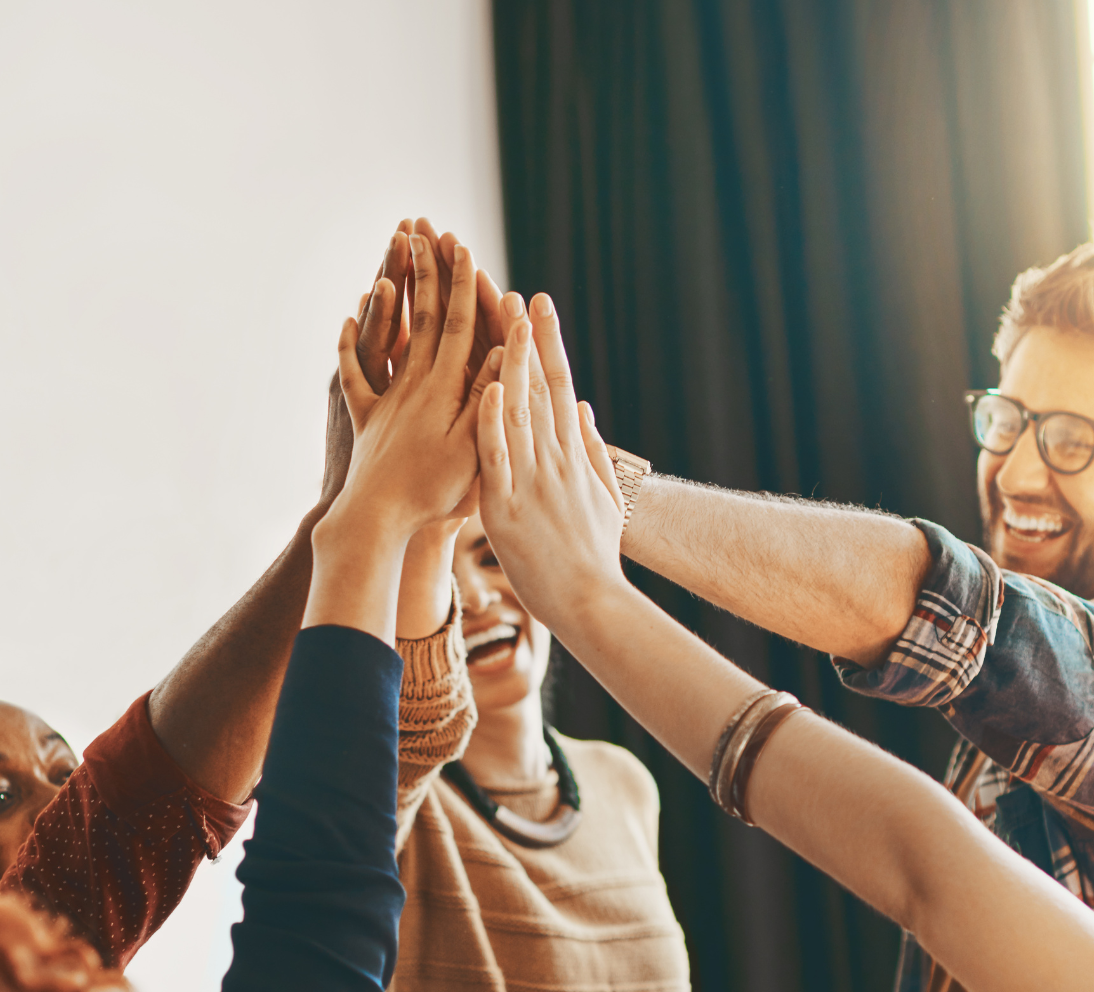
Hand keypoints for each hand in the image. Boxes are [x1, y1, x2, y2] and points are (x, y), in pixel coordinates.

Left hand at [332, 232, 498, 537]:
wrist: (376, 519)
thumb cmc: (431, 491)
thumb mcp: (473, 447)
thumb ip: (489, 397)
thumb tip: (507, 352)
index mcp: (443, 389)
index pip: (457, 325)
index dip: (463, 285)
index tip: (464, 247)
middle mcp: (412, 384)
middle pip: (420, 317)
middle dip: (426, 271)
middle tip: (424, 229)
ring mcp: (385, 398)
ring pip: (390, 333)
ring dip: (392, 289)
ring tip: (392, 253)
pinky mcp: (365, 418)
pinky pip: (356, 373)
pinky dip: (352, 343)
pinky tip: (350, 319)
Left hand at [475, 292, 625, 630]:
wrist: (591, 602)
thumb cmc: (595, 557)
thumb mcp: (605, 499)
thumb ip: (593, 450)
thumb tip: (585, 407)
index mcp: (572, 457)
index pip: (559, 387)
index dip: (549, 344)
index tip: (539, 305)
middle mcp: (553, 461)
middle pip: (538, 387)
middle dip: (526, 335)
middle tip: (513, 288)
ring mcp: (531, 482)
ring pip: (517, 410)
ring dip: (508, 360)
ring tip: (499, 316)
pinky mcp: (506, 508)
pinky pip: (497, 458)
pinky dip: (492, 422)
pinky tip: (489, 385)